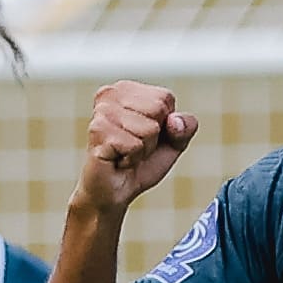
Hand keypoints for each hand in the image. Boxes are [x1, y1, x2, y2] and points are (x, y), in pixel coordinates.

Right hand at [77, 81, 198, 211]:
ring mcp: (102, 112)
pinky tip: (118, 160)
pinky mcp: (98, 132)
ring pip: (149, 128)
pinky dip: (133, 159)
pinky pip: (136, 145)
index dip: (165, 124)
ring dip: (143, 149)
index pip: (165, 98)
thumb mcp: (174, 143)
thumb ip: (185, 126)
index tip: (146, 136)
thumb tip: (174, 120)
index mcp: (127, 89)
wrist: (113, 193)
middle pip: (158, 108)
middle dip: (154, 136)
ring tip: (126, 153)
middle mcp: (110, 94)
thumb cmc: (141, 163)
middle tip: (135, 146)